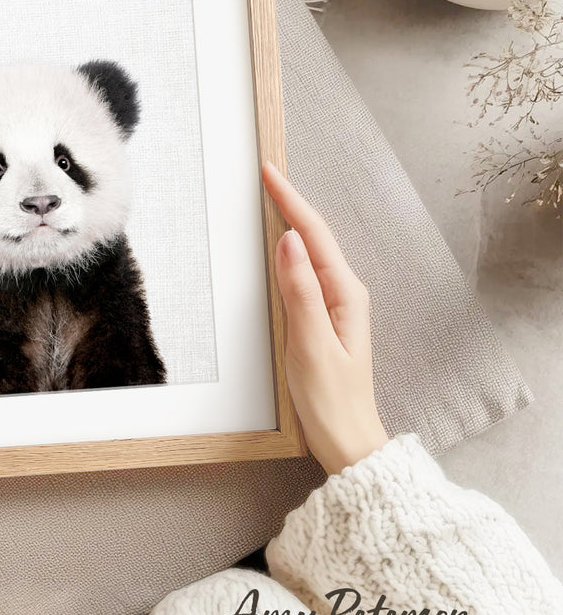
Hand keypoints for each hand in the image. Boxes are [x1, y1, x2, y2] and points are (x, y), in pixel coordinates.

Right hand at [262, 162, 387, 475]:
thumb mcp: (311, 345)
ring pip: (311, 251)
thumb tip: (290, 242)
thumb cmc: (331, 401)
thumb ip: (300, 292)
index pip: (314, 235)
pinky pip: (306, 272)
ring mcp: (335, 305)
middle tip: (266, 174)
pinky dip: (291, 250)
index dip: (290, 201)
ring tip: (272, 196)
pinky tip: (280, 245)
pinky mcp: (324, 318)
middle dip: (291, 202)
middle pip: (315, 235)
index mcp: (344, 295)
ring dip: (292, 221)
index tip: (269, 172)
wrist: (348, 441)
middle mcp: (344, 294)